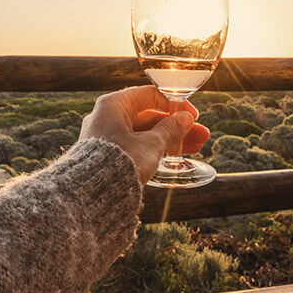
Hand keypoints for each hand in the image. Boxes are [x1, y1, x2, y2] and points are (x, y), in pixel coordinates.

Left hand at [79, 86, 209, 183]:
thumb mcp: (150, 145)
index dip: (175, 104)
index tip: (193, 115)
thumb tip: (186, 119)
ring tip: (197, 147)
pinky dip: (155, 148)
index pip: (149, 95)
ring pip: (145, 133)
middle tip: (201, 135)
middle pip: (150, 116)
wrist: (91, 197)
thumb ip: (170, 130)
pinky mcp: (108, 154)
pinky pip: (137, 145)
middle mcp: (107, 117)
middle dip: (177, 126)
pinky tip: (176, 155)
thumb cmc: (118, 163)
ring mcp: (107, 136)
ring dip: (171, 138)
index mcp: (114, 105)